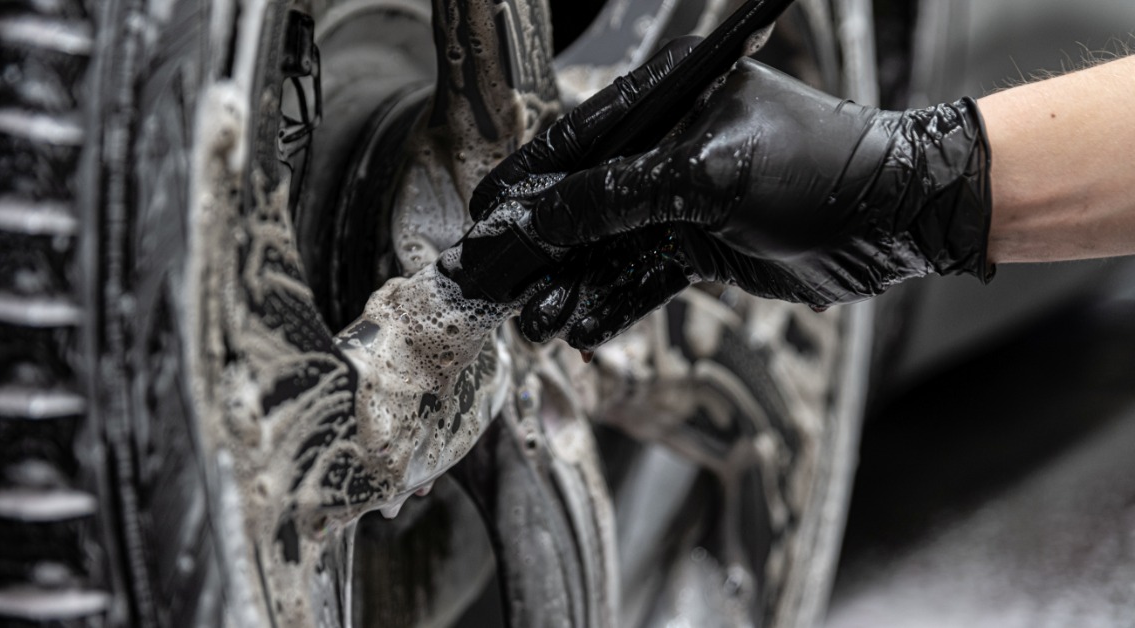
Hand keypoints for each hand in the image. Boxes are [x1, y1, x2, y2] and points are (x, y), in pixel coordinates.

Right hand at [520, 58, 993, 347]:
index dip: (523, 185)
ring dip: (573, 286)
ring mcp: (685, 199)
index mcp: (666, 100)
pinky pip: (644, 276)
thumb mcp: (703, 178)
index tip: (482, 220)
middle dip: (541, 249)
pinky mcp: (703, 245)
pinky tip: (581, 326)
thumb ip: (613, 199)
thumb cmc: (819, 168)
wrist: (898, 218)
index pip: (573, 142)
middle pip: (583, 202)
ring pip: (609, 247)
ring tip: (536, 323)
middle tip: (497, 288)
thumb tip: (541, 219)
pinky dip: (614, 303)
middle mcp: (670, 146)